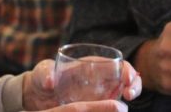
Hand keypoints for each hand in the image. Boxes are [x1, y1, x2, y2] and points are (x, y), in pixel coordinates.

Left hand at [22, 57, 141, 110]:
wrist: (37, 97)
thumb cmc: (42, 78)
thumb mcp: (42, 73)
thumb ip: (46, 73)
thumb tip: (50, 81)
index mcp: (93, 65)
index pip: (117, 64)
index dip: (127, 70)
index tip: (128, 79)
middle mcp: (101, 80)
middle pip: (126, 80)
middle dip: (134, 85)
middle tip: (130, 94)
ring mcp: (100, 96)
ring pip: (121, 97)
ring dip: (129, 98)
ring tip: (124, 108)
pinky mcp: (95, 108)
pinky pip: (110, 109)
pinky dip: (116, 111)